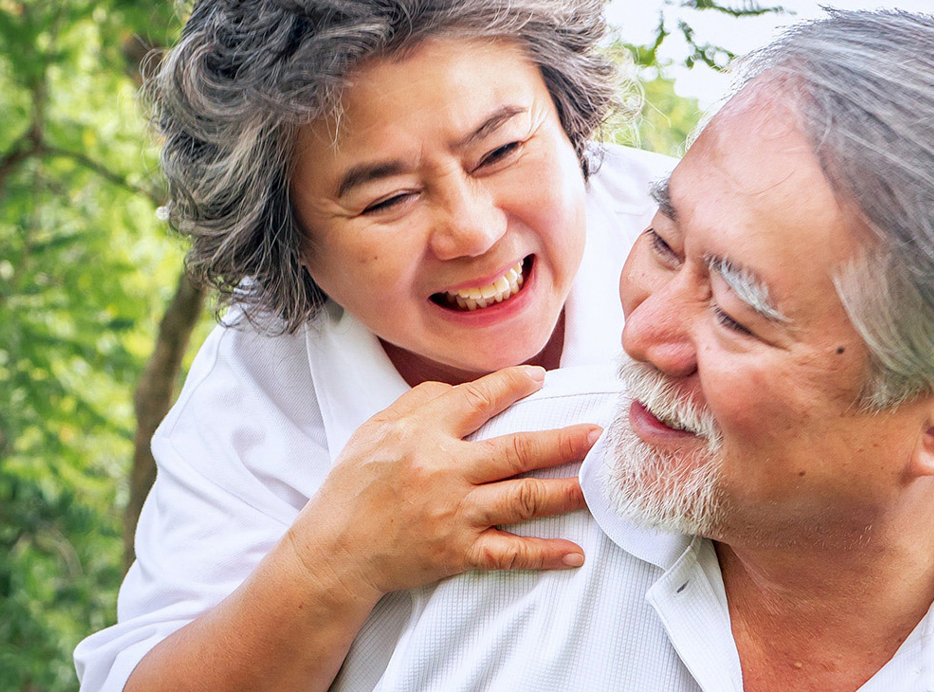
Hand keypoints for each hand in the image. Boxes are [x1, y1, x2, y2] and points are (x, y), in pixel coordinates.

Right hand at [281, 365, 599, 606]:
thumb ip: (420, 403)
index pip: (478, 400)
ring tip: (596, 484)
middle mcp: (444, 471)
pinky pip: (510, 554)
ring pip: (523, 498)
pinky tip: (574, 554)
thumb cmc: (353, 485)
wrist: (335, 550)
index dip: (513, 385)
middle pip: (516, 451)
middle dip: (562, 441)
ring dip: (566, 491)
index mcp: (423, 434)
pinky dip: (544, 555)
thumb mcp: (375, 429)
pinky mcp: (458, 552)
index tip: (540, 378)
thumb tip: (467, 390)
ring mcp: (455, 514)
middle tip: (597, 434)